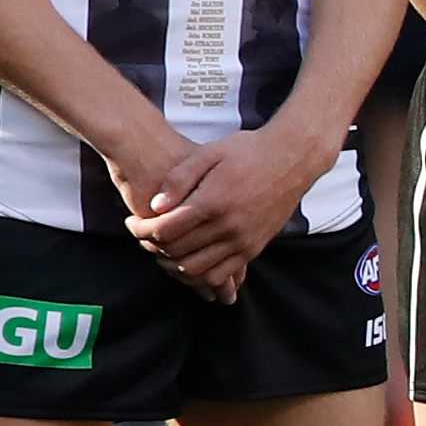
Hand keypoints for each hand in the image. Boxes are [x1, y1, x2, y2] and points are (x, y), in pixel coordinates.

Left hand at [127, 122, 329, 298]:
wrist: (294, 158)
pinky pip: (222, 273)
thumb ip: (179, 179)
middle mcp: (230, 226)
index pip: (165, 229)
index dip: (140, 230)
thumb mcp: (209, 153)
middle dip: (152, 246)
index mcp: (214, 201)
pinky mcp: (255, 247)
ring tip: (164, 248)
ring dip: (173, 264)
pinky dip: (200, 274)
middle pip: (177, 251)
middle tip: (144, 235)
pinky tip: (189, 259)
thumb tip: (155, 206)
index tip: (131, 222)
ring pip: (196, 269)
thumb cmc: (248, 151)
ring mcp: (244, 240)